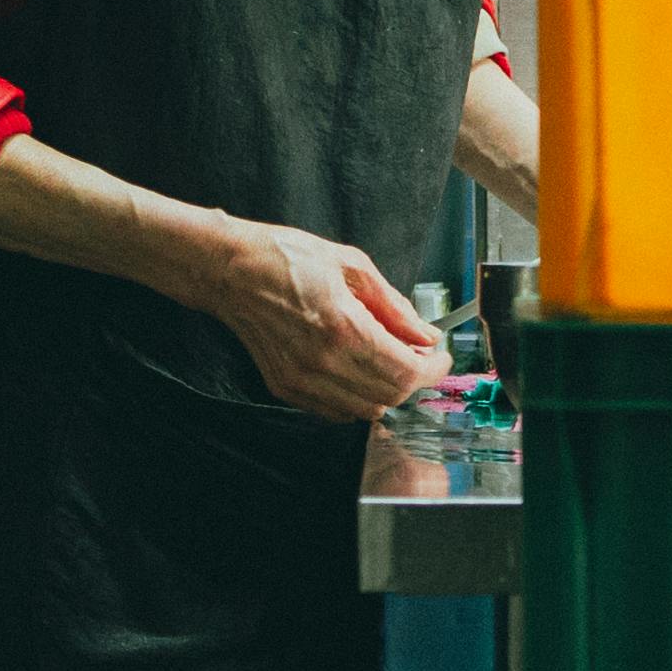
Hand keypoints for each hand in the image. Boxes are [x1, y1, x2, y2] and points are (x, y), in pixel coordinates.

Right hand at [180, 220, 441, 421]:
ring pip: (365, 410)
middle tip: (419, 355)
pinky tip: (359, 371)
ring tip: (389, 360)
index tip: (441, 357)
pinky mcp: (286, 388)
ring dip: (387, 390)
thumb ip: (394, 305)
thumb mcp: (351, 265)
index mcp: (343, 328)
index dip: (433, 369)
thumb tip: (425, 334)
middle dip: (414, 378)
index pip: (406, 371)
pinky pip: (336, 411)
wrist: (231, 271)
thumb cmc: (285, 259)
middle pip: (390, 395)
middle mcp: (322, 362)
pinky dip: (357, 398)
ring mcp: (302, 380)